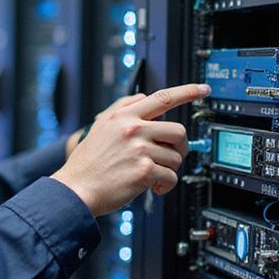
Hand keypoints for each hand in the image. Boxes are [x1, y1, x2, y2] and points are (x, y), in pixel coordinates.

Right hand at [51, 83, 209, 216]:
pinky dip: (165, 185)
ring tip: (151, 174)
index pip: (162, 97)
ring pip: (176, 157)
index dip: (187, 91)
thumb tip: (142, 97)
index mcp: (123, 116)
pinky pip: (171, 177)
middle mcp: (133, 129)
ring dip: (168, 169)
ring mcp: (139, 149)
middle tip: (168, 156)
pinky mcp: (144, 170)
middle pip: (178, 130)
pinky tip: (151, 186)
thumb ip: (121, 108)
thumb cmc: (88, 163)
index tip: (202, 89)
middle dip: (179, 147)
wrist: (76, 189)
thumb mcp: (100, 126)